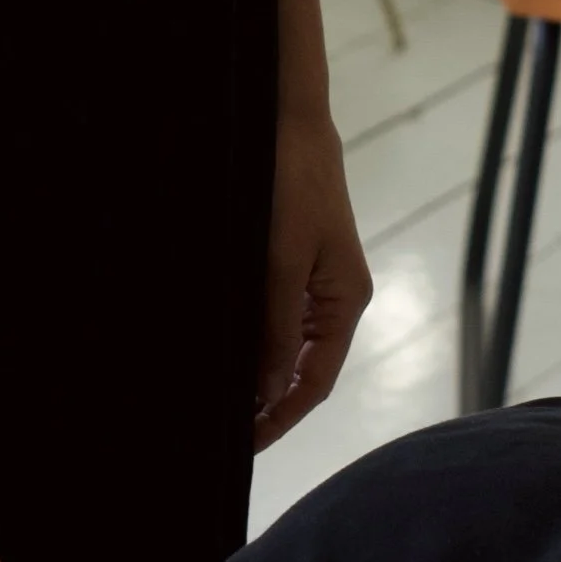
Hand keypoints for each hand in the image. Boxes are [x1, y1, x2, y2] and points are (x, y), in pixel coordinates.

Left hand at [253, 110, 370, 450]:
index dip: (281, 417)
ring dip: (256, 372)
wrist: (286, 118)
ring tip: (216, 396)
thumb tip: (270, 393)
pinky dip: (251, 338)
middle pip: (302, 368)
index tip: (243, 444)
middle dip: (265, 401)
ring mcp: (314, 279)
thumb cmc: (291, 183)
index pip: (316, 382)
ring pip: (285, 344)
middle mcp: (334, 297)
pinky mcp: (292, 260)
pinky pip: (274, 314)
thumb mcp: (281, 261)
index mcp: (344, 301)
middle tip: (221, 429)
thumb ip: (277, 329)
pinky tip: (222, 349)